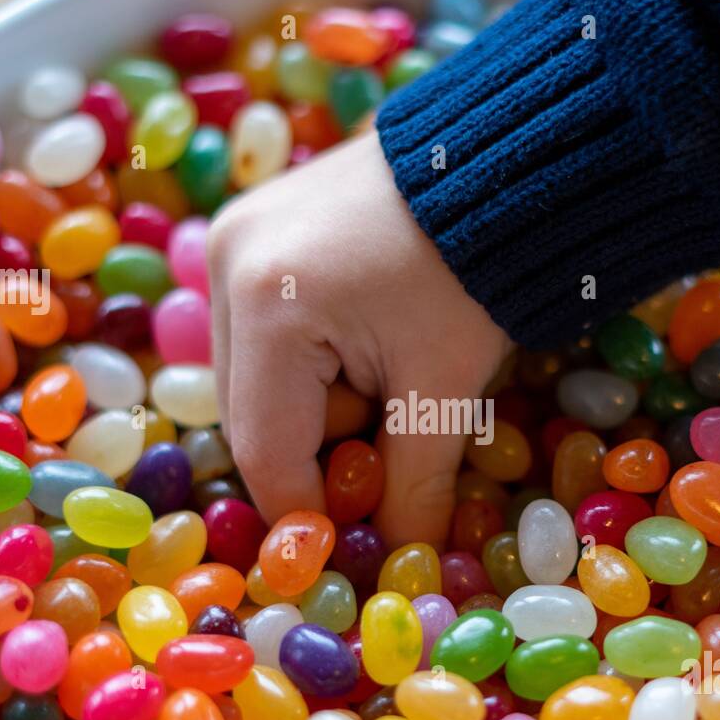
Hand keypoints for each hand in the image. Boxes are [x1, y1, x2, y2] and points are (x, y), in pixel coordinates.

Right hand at [208, 131, 513, 548]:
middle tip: (384, 467)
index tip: (352, 547)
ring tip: (388, 386)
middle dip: (316, 458)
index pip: (267, 453)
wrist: (492, 157)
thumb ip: (414, 482)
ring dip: (315, 410)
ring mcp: (230, 242)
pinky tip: (366, 349)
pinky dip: (308, 366)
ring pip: (254, 380)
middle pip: (251, 417)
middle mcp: (226, 269)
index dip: (308, 513)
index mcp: (270, 308)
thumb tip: (403, 562)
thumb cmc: (474, 270)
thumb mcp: (445, 385)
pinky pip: (262, 335)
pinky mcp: (249, 231)